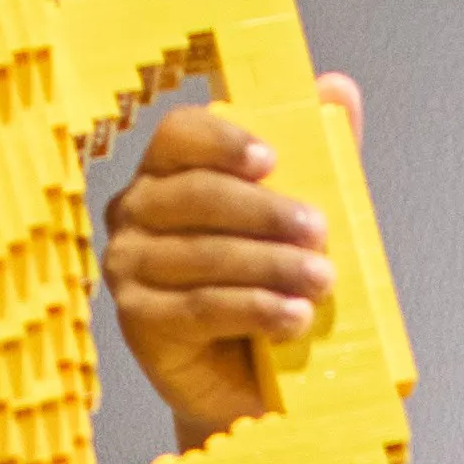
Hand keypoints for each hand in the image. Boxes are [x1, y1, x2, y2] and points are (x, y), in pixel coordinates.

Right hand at [103, 78, 356, 443]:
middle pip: (196, 196)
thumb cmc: (267, 284)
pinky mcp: (137, 323)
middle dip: (266, 213)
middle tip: (319, 232)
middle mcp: (134, 214)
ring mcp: (127, 269)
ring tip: (321, 282)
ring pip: (204, 256)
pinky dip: (253, 310)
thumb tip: (336, 87)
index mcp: (167, 172)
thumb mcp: (297, 214)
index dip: (223, 141)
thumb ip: (318, 153)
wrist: (247, 377)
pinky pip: (199, 307)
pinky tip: (292, 317)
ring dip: (271, 266)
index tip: (271, 161)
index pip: (179, 134)